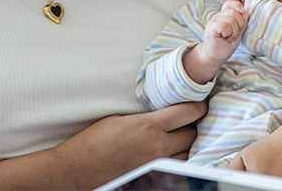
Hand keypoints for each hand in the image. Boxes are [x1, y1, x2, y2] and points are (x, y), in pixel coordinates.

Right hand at [54, 102, 207, 189]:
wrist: (80, 167)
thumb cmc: (95, 141)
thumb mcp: (120, 119)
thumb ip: (145, 117)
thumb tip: (162, 114)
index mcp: (148, 126)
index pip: (187, 113)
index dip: (198, 106)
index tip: (201, 103)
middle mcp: (158, 146)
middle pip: (192, 134)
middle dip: (193, 125)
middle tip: (189, 119)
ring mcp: (158, 166)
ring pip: (188, 154)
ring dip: (187, 145)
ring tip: (181, 136)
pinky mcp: (155, 178)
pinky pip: (178, 169)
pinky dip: (179, 160)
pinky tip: (172, 152)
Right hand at [203, 0, 247, 62]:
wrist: (215, 55)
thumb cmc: (226, 44)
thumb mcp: (237, 30)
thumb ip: (241, 20)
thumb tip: (244, 11)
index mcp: (224, 15)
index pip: (231, 3)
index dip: (238, 7)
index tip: (241, 16)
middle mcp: (218, 15)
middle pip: (234, 13)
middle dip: (239, 26)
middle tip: (233, 34)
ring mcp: (214, 21)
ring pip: (231, 20)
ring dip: (234, 32)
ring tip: (229, 37)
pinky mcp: (211, 27)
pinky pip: (225, 26)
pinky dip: (228, 33)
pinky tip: (225, 37)